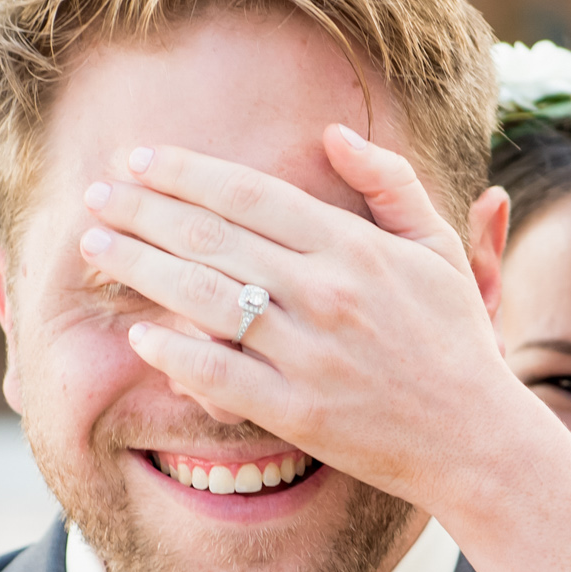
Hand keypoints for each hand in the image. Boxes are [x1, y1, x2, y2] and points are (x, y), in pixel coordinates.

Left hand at [76, 124, 530, 510]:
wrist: (475, 439)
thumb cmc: (455, 341)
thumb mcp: (438, 249)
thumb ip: (390, 184)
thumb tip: (333, 133)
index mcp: (355, 248)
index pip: (250, 195)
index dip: (186, 173)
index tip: (139, 161)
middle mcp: (326, 293)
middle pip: (212, 238)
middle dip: (142, 212)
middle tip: (96, 197)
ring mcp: (307, 354)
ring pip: (203, 298)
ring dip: (139, 268)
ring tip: (95, 248)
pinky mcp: (296, 411)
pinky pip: (218, 373)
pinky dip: (174, 352)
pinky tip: (138, 333)